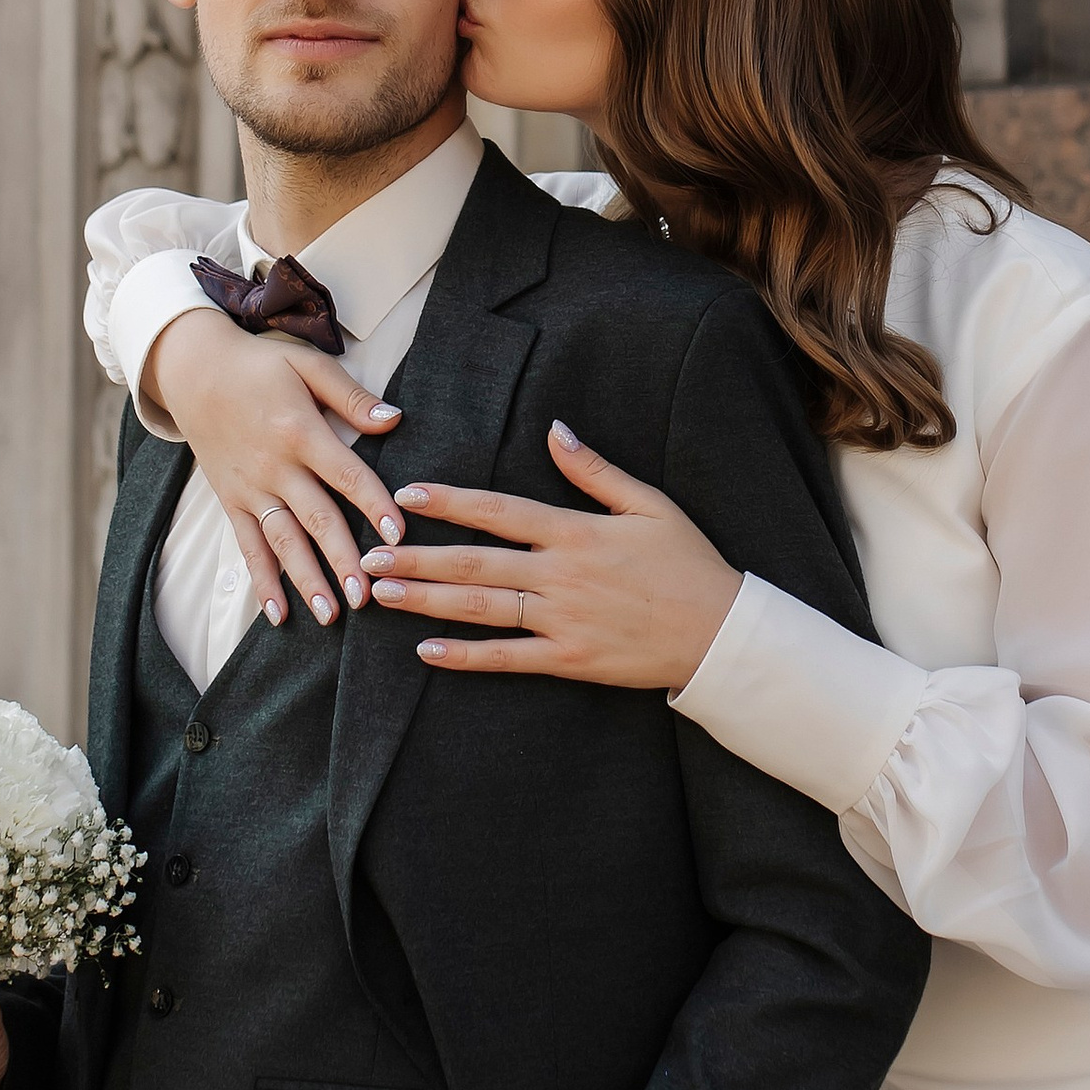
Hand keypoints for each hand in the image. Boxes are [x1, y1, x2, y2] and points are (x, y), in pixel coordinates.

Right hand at [142, 306, 406, 633]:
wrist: (194, 370)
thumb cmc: (259, 366)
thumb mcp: (307, 365)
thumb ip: (351, 396)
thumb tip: (394, 419)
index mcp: (299, 431)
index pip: (346, 474)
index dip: (374, 504)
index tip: (399, 535)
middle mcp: (274, 467)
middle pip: (316, 519)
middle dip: (343, 561)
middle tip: (368, 597)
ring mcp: (250, 489)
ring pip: (283, 542)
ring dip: (307, 581)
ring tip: (332, 615)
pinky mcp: (231, 501)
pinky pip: (247, 547)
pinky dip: (261, 582)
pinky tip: (278, 614)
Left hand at [360, 419, 741, 690]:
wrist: (721, 633)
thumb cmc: (689, 564)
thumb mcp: (649, 505)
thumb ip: (595, 470)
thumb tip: (555, 430)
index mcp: (576, 532)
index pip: (499, 511)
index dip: (450, 501)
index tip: (406, 494)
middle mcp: (561, 574)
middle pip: (475, 562)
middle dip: (417, 556)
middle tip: (368, 552)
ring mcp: (562, 619)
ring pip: (481, 607)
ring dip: (426, 599)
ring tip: (382, 591)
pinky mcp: (569, 659)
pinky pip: (508, 658)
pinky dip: (465, 655)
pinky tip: (427, 650)